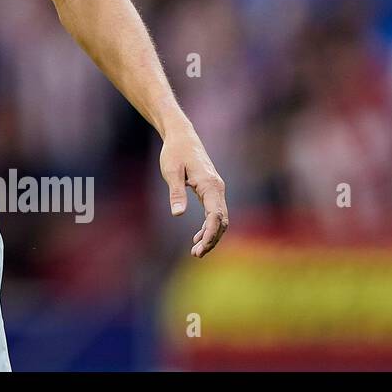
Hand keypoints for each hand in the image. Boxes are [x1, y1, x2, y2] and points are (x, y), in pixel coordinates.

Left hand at [159, 127, 228, 257]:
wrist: (182, 137)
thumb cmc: (175, 152)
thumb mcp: (171, 171)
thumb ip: (175, 192)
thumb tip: (178, 214)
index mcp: (209, 184)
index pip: (216, 215)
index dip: (210, 233)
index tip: (200, 247)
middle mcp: (217, 188)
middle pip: (221, 220)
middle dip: (211, 239)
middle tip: (196, 254)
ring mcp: (216, 189)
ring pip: (219, 218)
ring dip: (211, 235)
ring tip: (197, 251)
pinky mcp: (211, 190)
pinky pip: (214, 213)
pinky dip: (209, 227)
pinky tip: (197, 237)